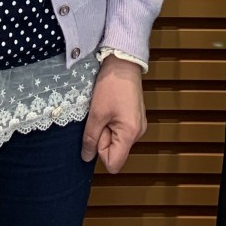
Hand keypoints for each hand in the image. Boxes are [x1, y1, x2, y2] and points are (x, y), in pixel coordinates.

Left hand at [81, 56, 145, 174]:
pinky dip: (112, 122)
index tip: (99, 130)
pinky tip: (111, 106)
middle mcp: (138, 133)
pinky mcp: (136, 117)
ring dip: (107, 129)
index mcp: (130, 134)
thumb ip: (90, 138)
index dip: (101, 151)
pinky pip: (121, 130)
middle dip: (103, 137)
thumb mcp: (96, 113)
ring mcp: (139, 125)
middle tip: (101, 116)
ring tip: (106, 109)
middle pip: (116, 151)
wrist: (123, 61)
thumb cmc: (111, 85)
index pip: (114, 163)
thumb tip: (86, 157)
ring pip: (117, 140)